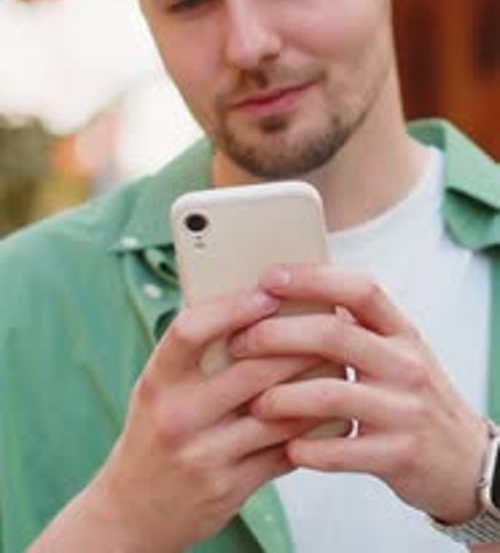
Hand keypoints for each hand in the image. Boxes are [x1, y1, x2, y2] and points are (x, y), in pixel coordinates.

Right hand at [81, 286, 316, 551]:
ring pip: (277, 413)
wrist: (133, 509)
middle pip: (251, 371)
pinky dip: (313, 428)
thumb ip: (196, 353)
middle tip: (327, 323)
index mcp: (157, 381)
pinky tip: (330, 409)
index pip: (190, 331)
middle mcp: (178, 417)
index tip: (267, 293)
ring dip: (316, 386)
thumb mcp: (158, 386)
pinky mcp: (230, 488)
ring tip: (339, 362)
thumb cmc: (155, 431)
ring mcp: (204, 456)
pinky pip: (285, 452)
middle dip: (297, 345)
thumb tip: (255, 303)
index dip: (232, 307)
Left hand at [230, 264, 487, 526]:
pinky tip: (285, 447)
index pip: (359, 289)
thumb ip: (355, 328)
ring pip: (331, 393)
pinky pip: (341, 450)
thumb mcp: (398, 352)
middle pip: (334, 335)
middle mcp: (406, 364)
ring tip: (253, 402)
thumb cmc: (414, 398)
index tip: (269, 277)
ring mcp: (405, 410)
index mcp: (402, 332)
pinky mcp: (399, 455)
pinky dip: (306, 448)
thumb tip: (288, 297)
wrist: (467, 461)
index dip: (312, 278)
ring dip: (282, 396)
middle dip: (278, 336)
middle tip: (240, 343)